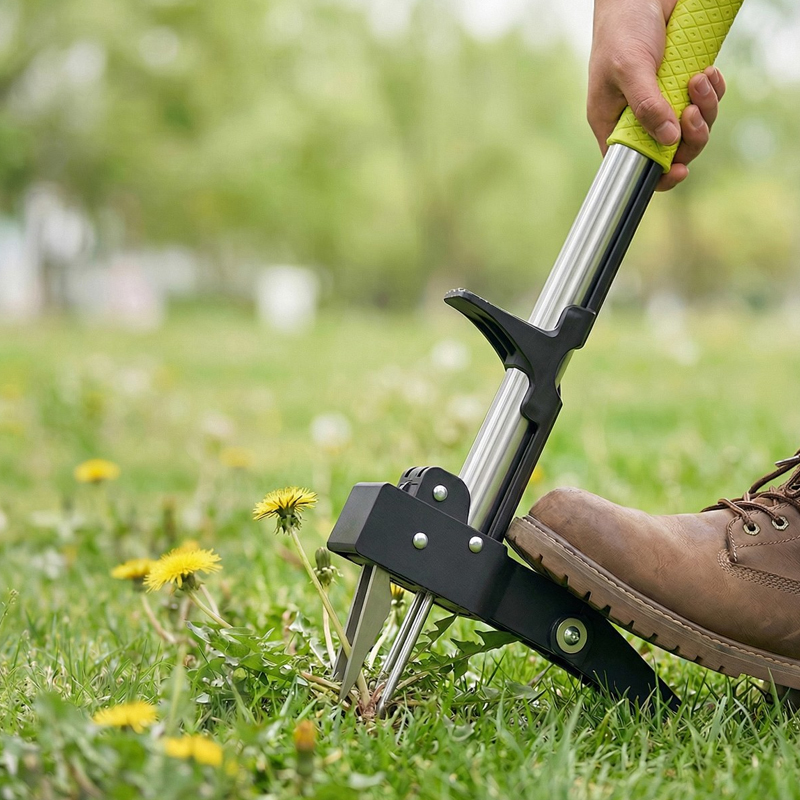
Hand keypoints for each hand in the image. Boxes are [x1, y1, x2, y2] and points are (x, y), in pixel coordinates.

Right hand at [589, 0, 725, 190]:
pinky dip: (712, 92)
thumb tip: (669, 139)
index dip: (657, 174)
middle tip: (693, 113)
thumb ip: (647, 106)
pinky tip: (708, 74)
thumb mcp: (630, 68)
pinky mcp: (681, 86)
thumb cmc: (622, 30)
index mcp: (614, 124)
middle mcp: (637, 118)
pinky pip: (705, 102)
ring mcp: (662, 103)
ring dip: (705, 109)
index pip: (634, 164)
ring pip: (692, 127)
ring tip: (700, 81)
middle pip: (671, 150)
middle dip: (690, 136)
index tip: (680, 170)